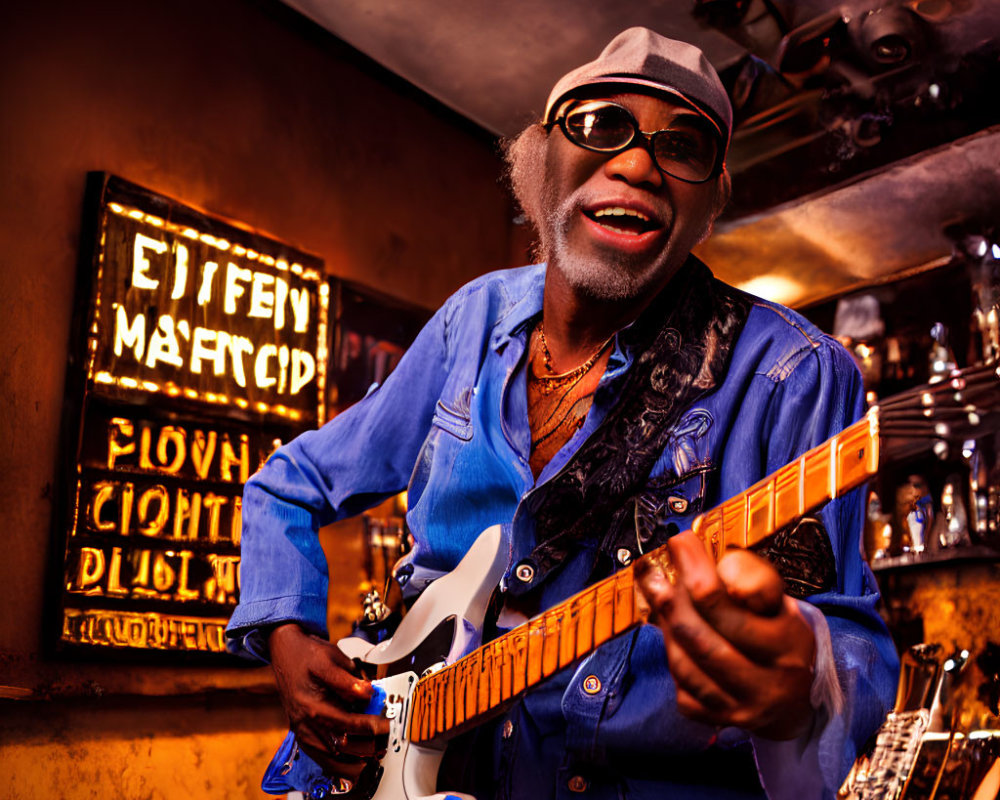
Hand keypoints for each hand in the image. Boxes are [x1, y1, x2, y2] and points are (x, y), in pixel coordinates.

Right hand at [268, 623, 389, 780]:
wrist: (285, 653)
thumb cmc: (308, 654)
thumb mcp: (331, 659)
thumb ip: (349, 680)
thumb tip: (368, 694)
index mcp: (311, 704)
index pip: (348, 724)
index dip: (371, 726)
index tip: (387, 724)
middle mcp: (305, 722)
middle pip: (340, 747)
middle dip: (367, 747)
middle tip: (386, 741)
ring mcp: (302, 731)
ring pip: (330, 761)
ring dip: (355, 762)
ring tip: (375, 756)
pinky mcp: (303, 734)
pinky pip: (321, 759)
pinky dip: (340, 765)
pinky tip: (356, 762)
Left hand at [635, 531, 816, 739]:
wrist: (793, 697)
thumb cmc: (779, 632)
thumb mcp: (779, 599)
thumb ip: (754, 577)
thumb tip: (722, 570)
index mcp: (787, 643)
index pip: (729, 604)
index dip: (696, 569)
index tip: (680, 542)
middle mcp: (769, 682)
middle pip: (700, 636)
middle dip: (670, 598)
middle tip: (651, 569)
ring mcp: (744, 707)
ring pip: (686, 664)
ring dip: (666, 625)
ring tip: (658, 595)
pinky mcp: (722, 720)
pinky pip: (683, 688)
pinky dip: (672, 656)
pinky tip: (671, 632)